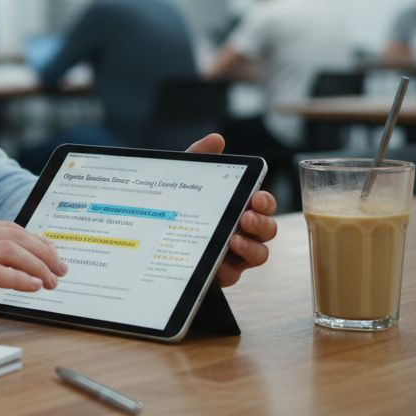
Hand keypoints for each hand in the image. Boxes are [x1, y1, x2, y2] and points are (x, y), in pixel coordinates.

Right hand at [0, 216, 66, 319]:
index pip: (7, 227)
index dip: (34, 241)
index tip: (49, 255)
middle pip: (15, 234)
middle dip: (44, 251)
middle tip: (61, 268)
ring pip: (11, 250)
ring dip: (38, 266)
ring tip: (52, 281)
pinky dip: (20, 278)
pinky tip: (32, 287)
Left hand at [184, 133, 277, 286]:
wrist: (147, 231)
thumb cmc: (176, 202)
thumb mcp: (183, 177)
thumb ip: (199, 157)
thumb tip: (216, 139)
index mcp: (238, 206)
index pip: (263, 204)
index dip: (265, 202)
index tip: (255, 198)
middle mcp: (242, 230)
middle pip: (268, 230)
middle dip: (261, 223)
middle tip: (246, 218)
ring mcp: (233, 254)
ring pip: (258, 255)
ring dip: (251, 247)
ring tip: (233, 240)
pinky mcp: (219, 274)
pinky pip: (232, 276)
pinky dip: (227, 270)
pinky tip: (217, 264)